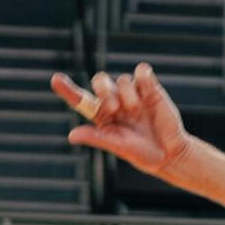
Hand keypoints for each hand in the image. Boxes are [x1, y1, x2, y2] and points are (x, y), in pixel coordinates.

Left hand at [50, 63, 193, 183]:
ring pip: (122, 80)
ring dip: (129, 96)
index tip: (55, 79)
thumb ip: (95, 137)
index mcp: (102, 115)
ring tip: (138, 112)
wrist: (169, 153)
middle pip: (100, 81)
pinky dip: (144, 77)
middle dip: (105, 91)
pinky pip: (141, 71)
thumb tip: (71, 136)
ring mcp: (132, 93)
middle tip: (116, 108)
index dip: (67, 89)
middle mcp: (114, 101)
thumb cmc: (141, 153)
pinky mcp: (150, 87)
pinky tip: (148, 93)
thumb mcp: (117, 146)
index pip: (80, 99)